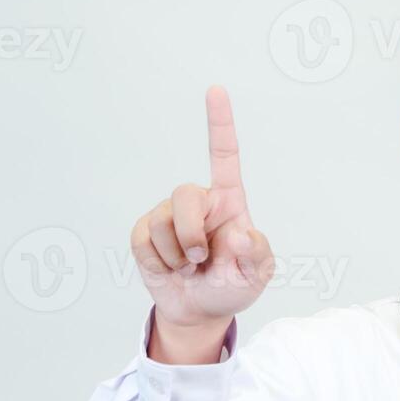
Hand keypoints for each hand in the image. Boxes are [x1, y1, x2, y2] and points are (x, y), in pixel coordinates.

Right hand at [130, 85, 274, 329]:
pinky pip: (143, 240)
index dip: (220, 123)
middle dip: (190, 233)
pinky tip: (170, 269)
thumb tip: (242, 235)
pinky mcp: (145, 233)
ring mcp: (169, 216)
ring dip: (176, 254)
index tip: (215, 90)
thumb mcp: (256, 275)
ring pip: (161, 221)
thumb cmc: (232, 286)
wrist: (200, 310)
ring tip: (189, 268)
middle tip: (200, 259)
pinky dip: (158, 262)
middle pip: (185, 194)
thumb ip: (257, 255)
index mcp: (229, 201)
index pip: (224, 155)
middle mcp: (198, 202)